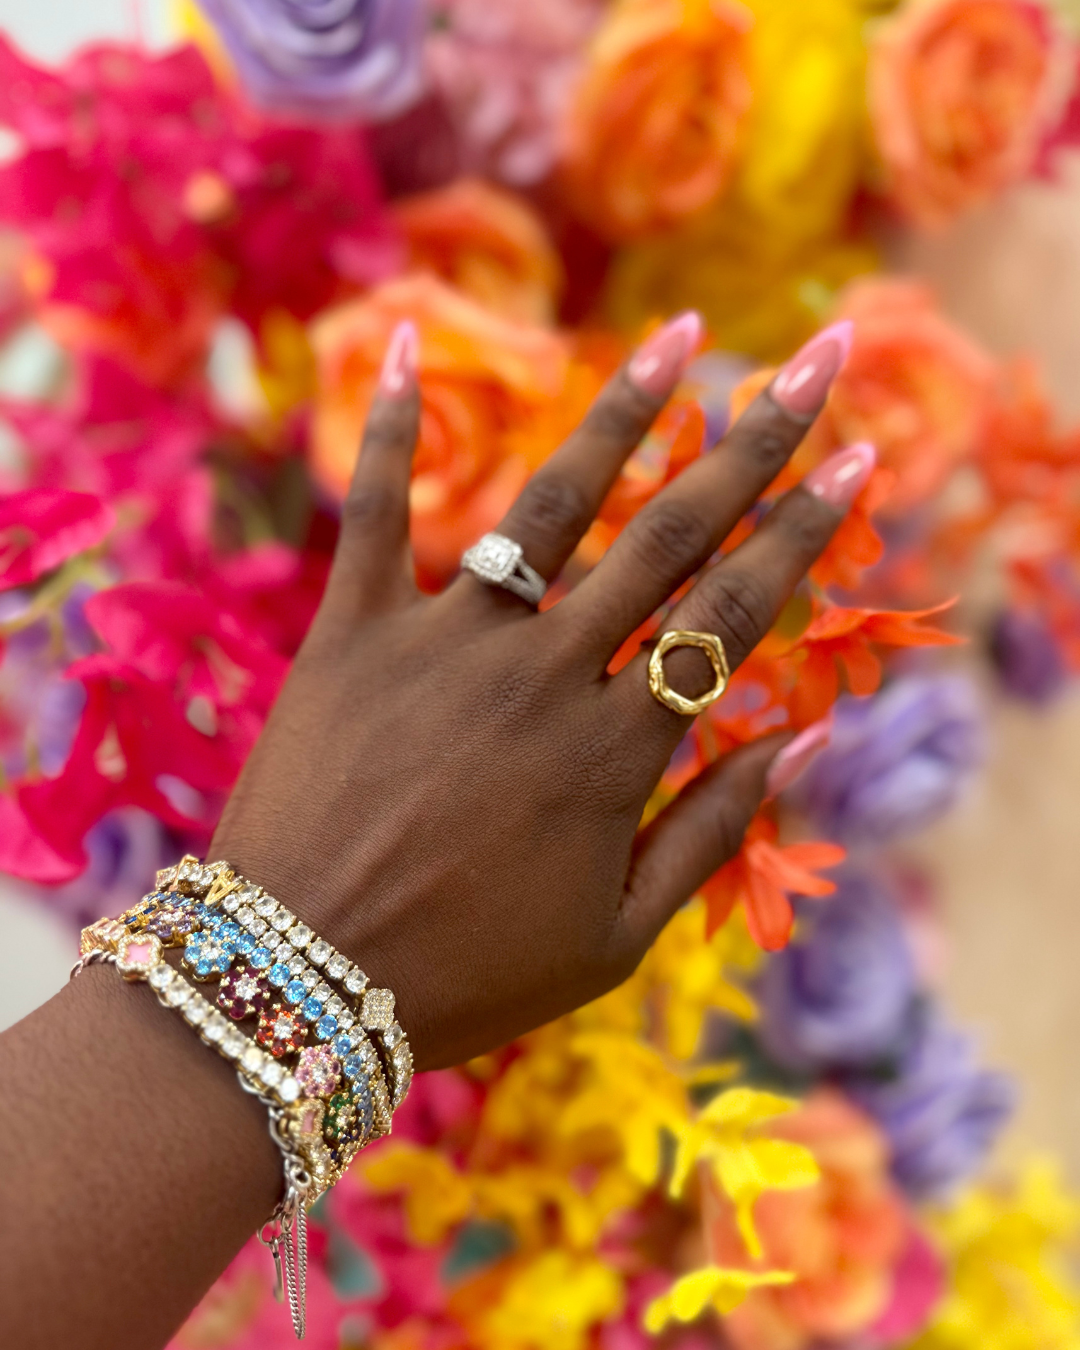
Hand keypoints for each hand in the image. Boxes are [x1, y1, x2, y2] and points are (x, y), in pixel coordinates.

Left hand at [212, 315, 868, 1069]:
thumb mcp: (615, 940)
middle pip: (667, 538)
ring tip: (681, 335)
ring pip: (549, 507)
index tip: (859, 456)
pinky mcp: (351, 634)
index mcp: (613, 753)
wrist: (296, 982)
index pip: (733, 616)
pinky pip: (376, 511)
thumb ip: (712, 832)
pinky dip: (396, 428)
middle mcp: (542, 676)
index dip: (803, 531)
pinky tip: (421, 340)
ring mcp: (444, 644)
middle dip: (753, 444)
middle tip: (814, 361)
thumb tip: (803, 735)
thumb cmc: (468, 976)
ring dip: (622, 414)